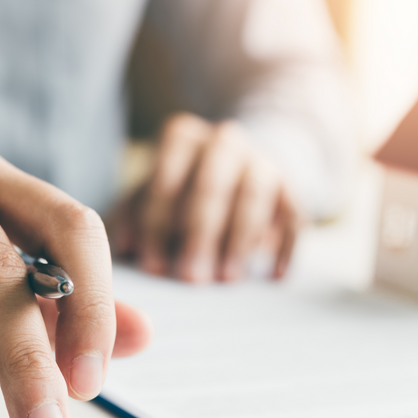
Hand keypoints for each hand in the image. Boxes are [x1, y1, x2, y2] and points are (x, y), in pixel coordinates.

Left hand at [108, 113, 301, 282]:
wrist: (242, 166)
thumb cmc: (184, 189)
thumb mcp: (153, 194)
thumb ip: (132, 216)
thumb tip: (122, 246)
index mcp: (182, 138)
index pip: (166, 177)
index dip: (157, 224)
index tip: (153, 267)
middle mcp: (224, 142)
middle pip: (212, 185)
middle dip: (200, 234)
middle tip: (191, 279)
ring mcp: (263, 162)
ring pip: (254, 195)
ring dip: (240, 239)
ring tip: (227, 279)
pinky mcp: (292, 188)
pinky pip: (294, 216)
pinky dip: (286, 247)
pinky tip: (273, 277)